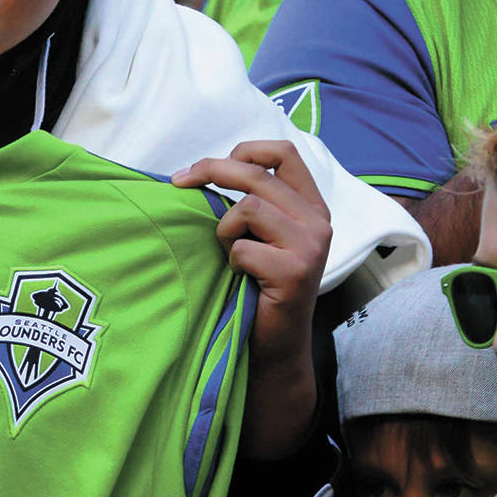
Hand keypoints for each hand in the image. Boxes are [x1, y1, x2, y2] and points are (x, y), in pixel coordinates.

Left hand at [172, 139, 329, 457]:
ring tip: (231, 255)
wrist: (274, 348)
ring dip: (225, 230)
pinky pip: (242, 248)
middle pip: (258, 174)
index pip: (284, 152)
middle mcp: (318, 221)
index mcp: (311, 206)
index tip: (207, 165)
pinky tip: (241, 279)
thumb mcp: (261, 238)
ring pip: (248, 208)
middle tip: (178, 182)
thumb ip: (252, 204)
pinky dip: (231, 261)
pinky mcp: (295, 271)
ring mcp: (311, 245)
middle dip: (210, 172)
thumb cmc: (257, 290)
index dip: (244, 149)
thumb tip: (202, 170)